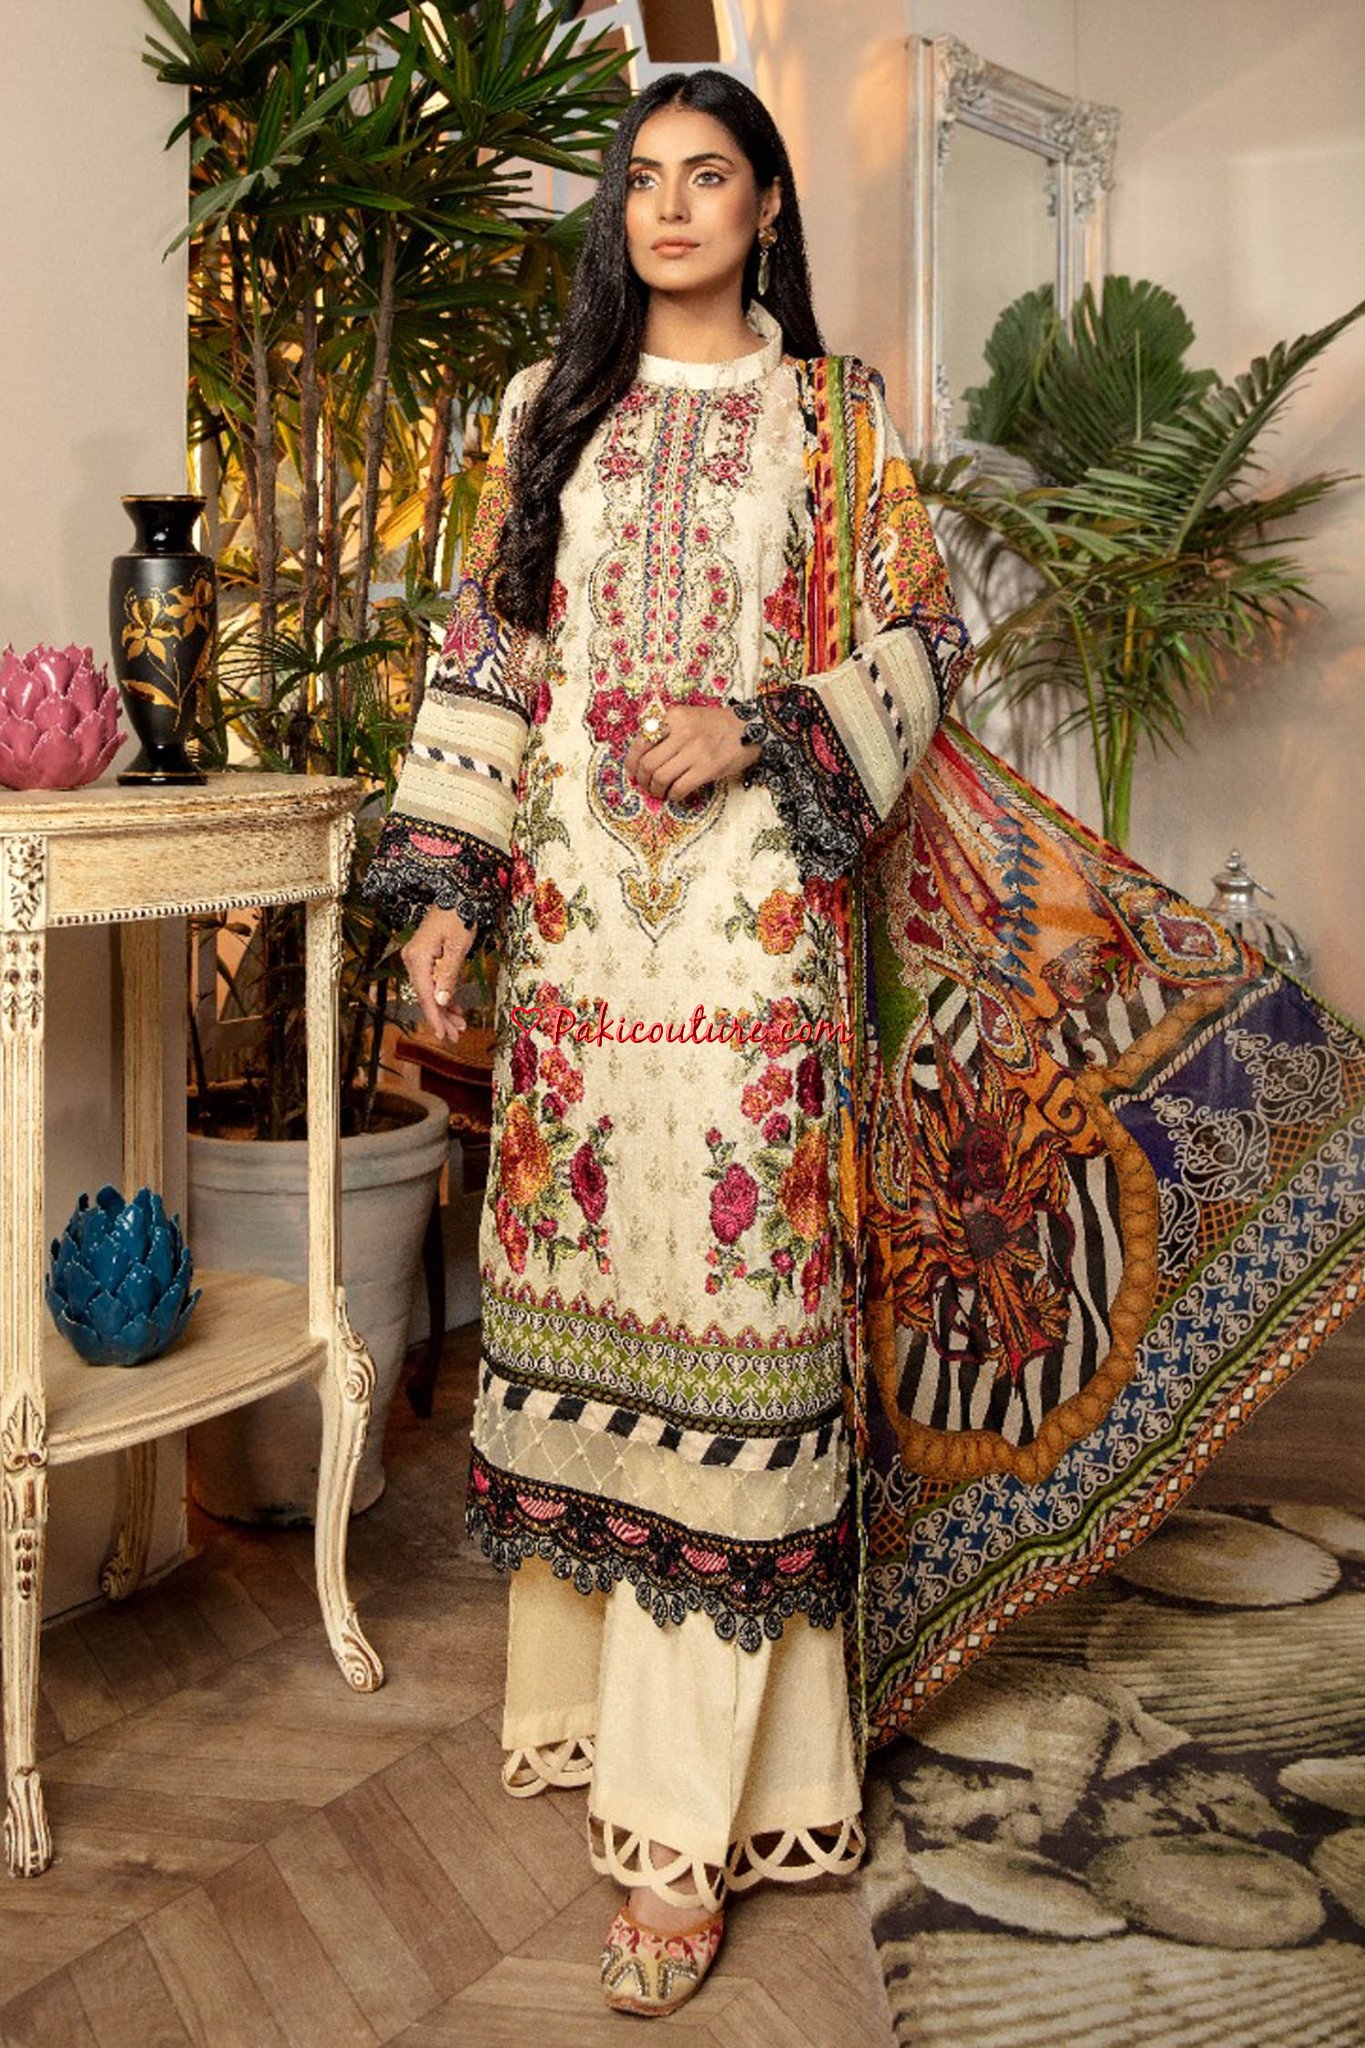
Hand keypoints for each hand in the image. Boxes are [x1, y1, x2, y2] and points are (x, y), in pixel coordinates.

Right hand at [401, 905, 474, 1044]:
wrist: (456, 891)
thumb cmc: (459, 915)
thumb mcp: (458, 947)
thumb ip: (449, 975)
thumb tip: (442, 1001)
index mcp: (418, 958)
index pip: (425, 995)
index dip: (435, 1017)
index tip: (443, 1035)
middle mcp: (412, 959)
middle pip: (426, 996)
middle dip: (441, 1017)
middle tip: (456, 1036)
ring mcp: (417, 958)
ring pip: (429, 991)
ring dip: (444, 1008)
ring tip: (460, 1025)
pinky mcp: (425, 956)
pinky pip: (432, 981)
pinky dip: (443, 994)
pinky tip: (454, 1007)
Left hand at [625, 704, 761, 802]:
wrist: (752, 727)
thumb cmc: (718, 725)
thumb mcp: (689, 716)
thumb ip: (668, 730)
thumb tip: (645, 756)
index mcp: (674, 716)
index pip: (641, 741)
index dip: (632, 761)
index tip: (633, 772)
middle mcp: (682, 731)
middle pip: (648, 763)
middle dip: (642, 780)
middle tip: (646, 785)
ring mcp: (695, 750)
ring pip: (661, 777)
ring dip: (656, 790)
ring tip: (660, 792)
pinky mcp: (708, 768)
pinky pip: (680, 787)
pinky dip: (673, 796)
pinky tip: (675, 795)